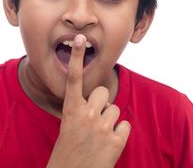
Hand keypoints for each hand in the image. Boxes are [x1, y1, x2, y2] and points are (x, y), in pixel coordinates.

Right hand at [46, 34, 130, 167]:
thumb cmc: (68, 154)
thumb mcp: (68, 128)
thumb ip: (81, 112)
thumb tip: (101, 104)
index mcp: (70, 111)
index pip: (74, 79)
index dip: (78, 57)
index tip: (81, 39)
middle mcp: (86, 115)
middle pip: (104, 92)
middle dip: (102, 103)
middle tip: (94, 120)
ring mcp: (102, 127)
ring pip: (115, 109)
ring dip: (110, 121)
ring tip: (99, 137)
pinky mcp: (116, 140)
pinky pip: (125, 125)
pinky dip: (119, 134)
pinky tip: (109, 145)